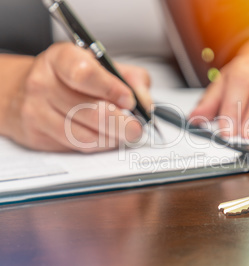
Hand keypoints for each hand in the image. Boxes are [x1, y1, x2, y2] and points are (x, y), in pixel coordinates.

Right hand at [3, 43, 150, 152]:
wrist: (25, 91)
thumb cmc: (71, 77)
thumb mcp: (101, 65)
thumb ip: (131, 78)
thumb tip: (145, 103)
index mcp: (61, 58)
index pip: (85, 74)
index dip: (112, 89)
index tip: (129, 100)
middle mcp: (43, 82)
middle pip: (92, 111)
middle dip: (123, 124)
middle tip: (136, 128)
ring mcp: (36, 110)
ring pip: (85, 134)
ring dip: (112, 137)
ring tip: (123, 133)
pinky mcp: (36, 135)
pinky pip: (76, 146)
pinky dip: (98, 144)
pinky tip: (105, 137)